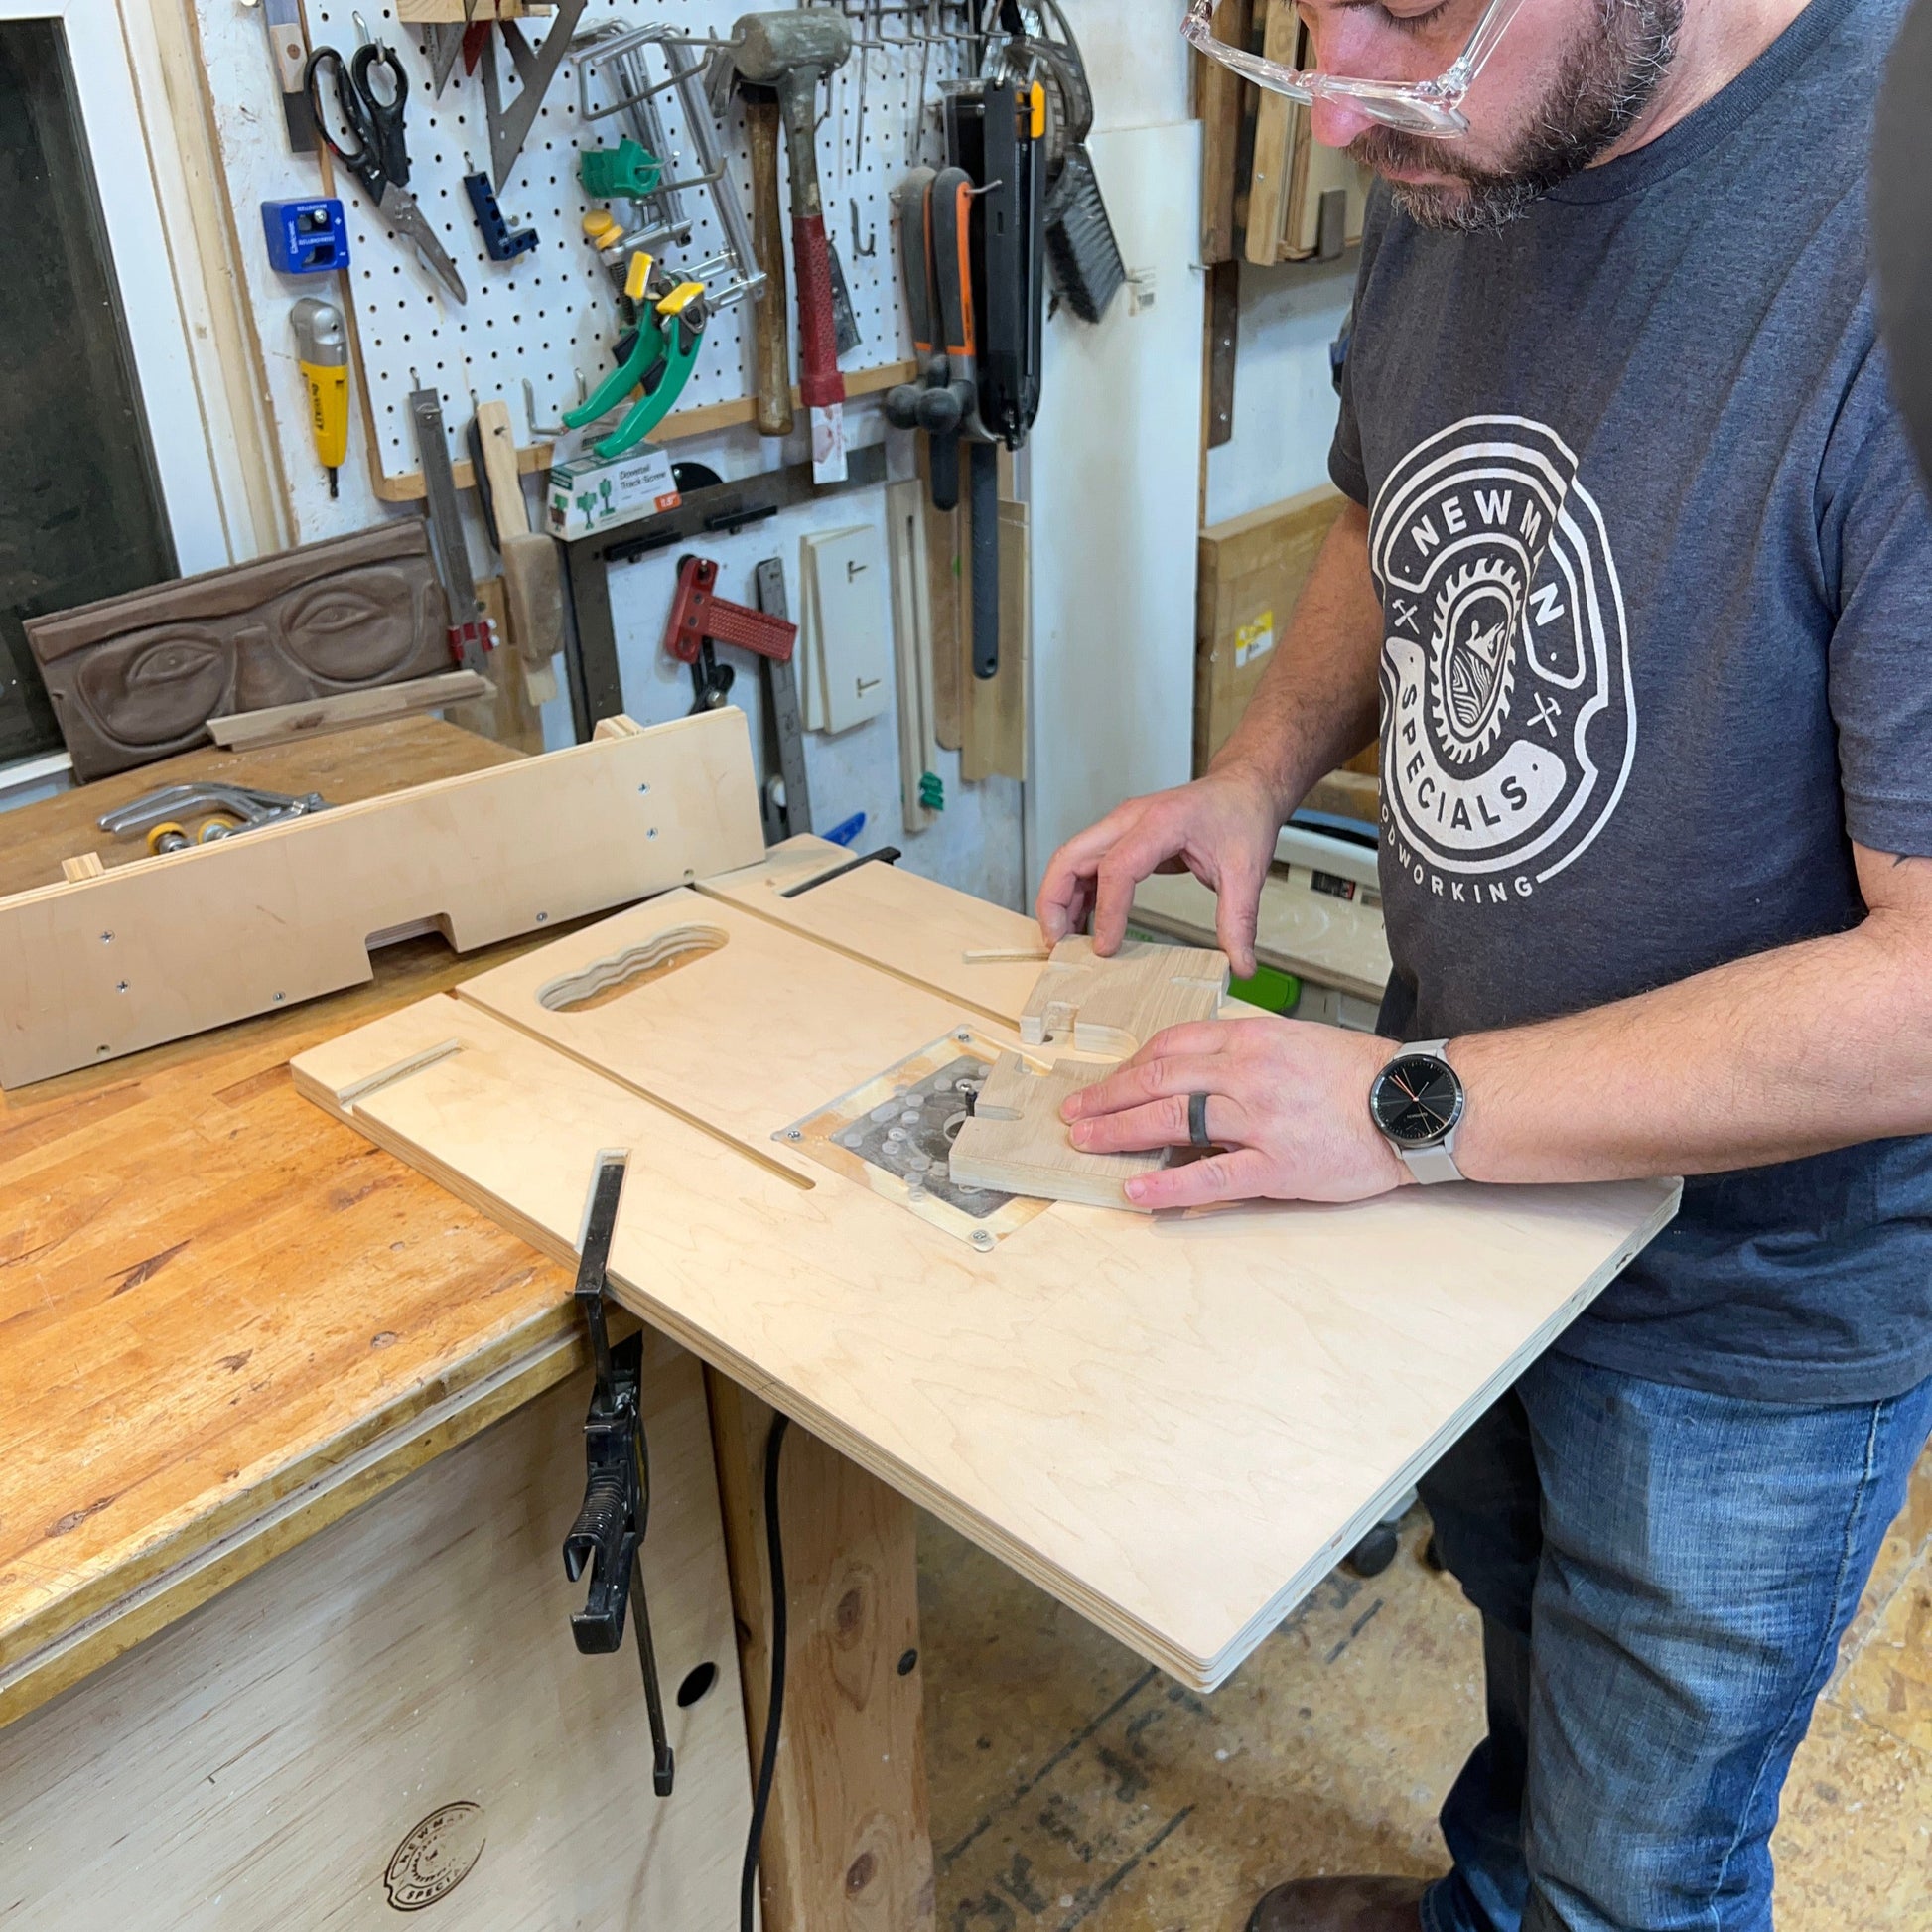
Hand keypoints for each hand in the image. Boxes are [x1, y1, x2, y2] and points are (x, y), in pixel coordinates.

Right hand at [1034, 763, 1283, 978]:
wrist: (1242, 788)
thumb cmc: (1241, 815)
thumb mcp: (1246, 871)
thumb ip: (1239, 920)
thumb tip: (1240, 965)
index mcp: (1160, 822)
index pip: (1117, 868)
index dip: (1107, 911)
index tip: (1106, 948)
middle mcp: (1129, 820)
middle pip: (1070, 857)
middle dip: (1054, 902)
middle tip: (1057, 945)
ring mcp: (1120, 827)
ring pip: (1069, 861)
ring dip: (1059, 901)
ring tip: (1064, 942)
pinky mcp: (1120, 839)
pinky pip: (1085, 866)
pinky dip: (1076, 896)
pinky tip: (1081, 926)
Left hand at [1061, 1016, 1409, 1209]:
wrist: (1412, 1103)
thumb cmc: (1360, 1073)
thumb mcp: (1295, 1040)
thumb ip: (1245, 1051)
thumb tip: (1196, 1068)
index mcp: (1252, 1037)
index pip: (1171, 1045)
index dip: (1130, 1066)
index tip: (1107, 1082)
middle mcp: (1248, 1073)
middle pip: (1158, 1079)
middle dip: (1108, 1097)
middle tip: (1075, 1113)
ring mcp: (1261, 1120)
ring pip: (1173, 1120)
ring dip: (1120, 1132)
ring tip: (1087, 1143)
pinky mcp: (1277, 1166)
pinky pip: (1210, 1177)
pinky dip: (1167, 1186)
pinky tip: (1136, 1191)